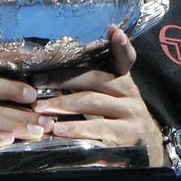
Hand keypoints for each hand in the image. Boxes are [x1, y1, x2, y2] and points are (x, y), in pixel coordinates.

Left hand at [31, 26, 167, 166]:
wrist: (144, 149)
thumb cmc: (116, 121)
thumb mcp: (109, 99)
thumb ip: (91, 83)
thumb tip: (51, 70)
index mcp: (124, 80)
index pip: (126, 58)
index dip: (121, 45)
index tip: (113, 31)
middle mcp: (131, 93)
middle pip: (96, 78)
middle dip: (63, 79)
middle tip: (36, 83)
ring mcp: (132, 114)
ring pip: (93, 102)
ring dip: (63, 104)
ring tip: (39, 107)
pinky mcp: (128, 136)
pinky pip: (98, 129)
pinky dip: (76, 129)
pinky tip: (58, 131)